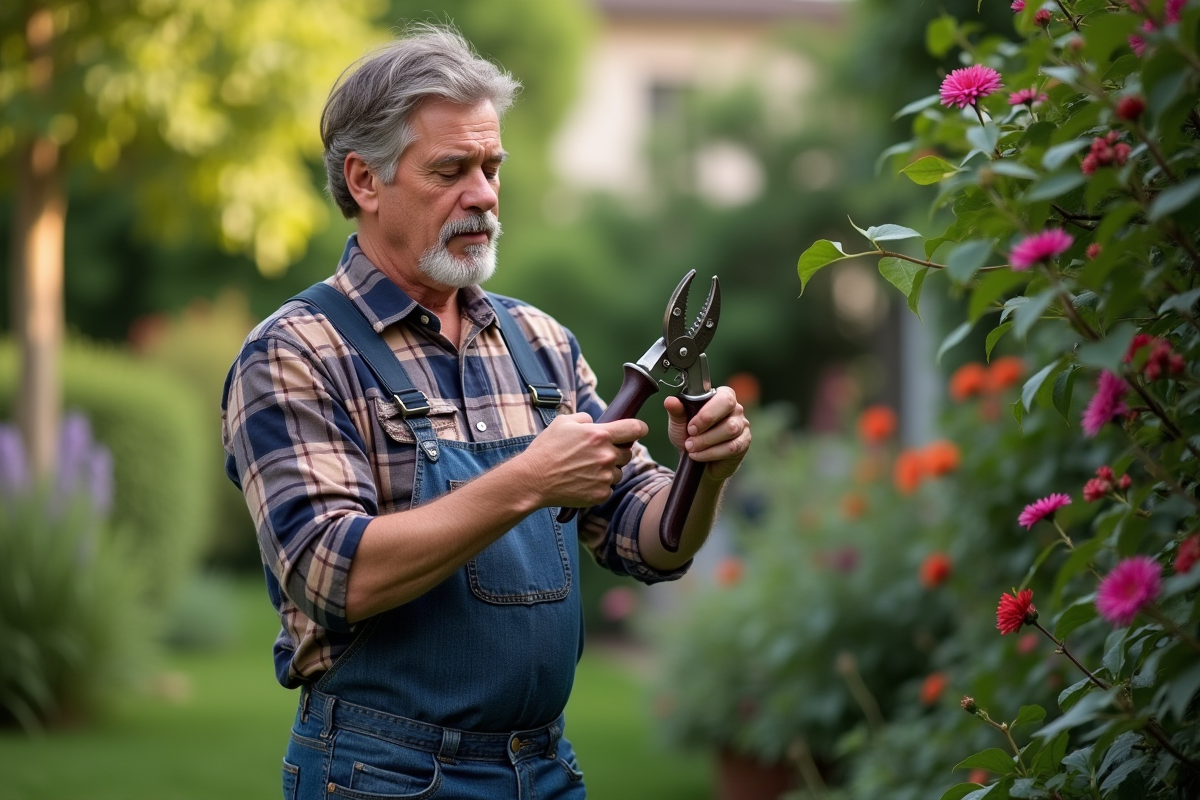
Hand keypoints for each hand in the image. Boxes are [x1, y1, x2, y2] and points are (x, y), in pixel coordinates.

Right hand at [517, 412, 648, 508]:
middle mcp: (606, 455)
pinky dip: (599, 486)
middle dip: (616, 452)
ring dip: (608, 470)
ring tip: (585, 470)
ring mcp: (605, 477)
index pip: (636, 429)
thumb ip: (584, 419)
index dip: (639, 428)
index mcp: (600, 435)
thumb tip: (595, 423)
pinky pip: (609, 488)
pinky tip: (582, 482)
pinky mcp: (601, 494)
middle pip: (628, 453)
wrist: (533, 479)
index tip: (637, 430)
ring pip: (619, 472)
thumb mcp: (562, 422)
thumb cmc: (546, 449)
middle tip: (596, 454)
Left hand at [664, 386, 749, 482]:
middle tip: (690, 435)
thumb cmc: (690, 437)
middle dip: (706, 422)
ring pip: (730, 429)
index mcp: (721, 397)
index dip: (706, 411)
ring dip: (706, 441)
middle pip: (729, 406)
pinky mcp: (743, 443)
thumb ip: (676, 412)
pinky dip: (711, 453)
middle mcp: (735, 408)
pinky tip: (698, 456)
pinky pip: (732, 447)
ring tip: (691, 448)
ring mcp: (742, 426)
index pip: (721, 395)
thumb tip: (670, 401)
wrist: (697, 461)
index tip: (690, 426)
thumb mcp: (679, 424)